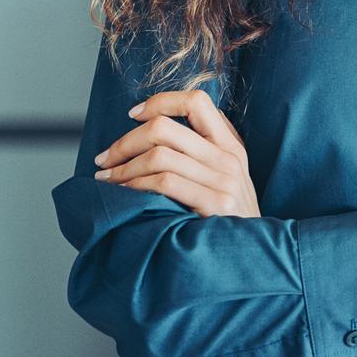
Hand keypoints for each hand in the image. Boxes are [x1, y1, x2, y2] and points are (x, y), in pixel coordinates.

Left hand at [93, 88, 260, 217]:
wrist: (251, 255)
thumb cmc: (228, 218)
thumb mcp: (228, 176)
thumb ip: (207, 149)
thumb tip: (163, 121)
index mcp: (231, 145)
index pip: (196, 101)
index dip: (160, 102)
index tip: (133, 114)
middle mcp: (228, 158)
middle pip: (165, 128)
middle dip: (125, 141)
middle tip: (105, 158)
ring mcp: (224, 181)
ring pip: (159, 156)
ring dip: (122, 167)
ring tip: (107, 179)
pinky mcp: (215, 204)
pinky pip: (164, 183)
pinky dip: (135, 185)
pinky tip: (124, 193)